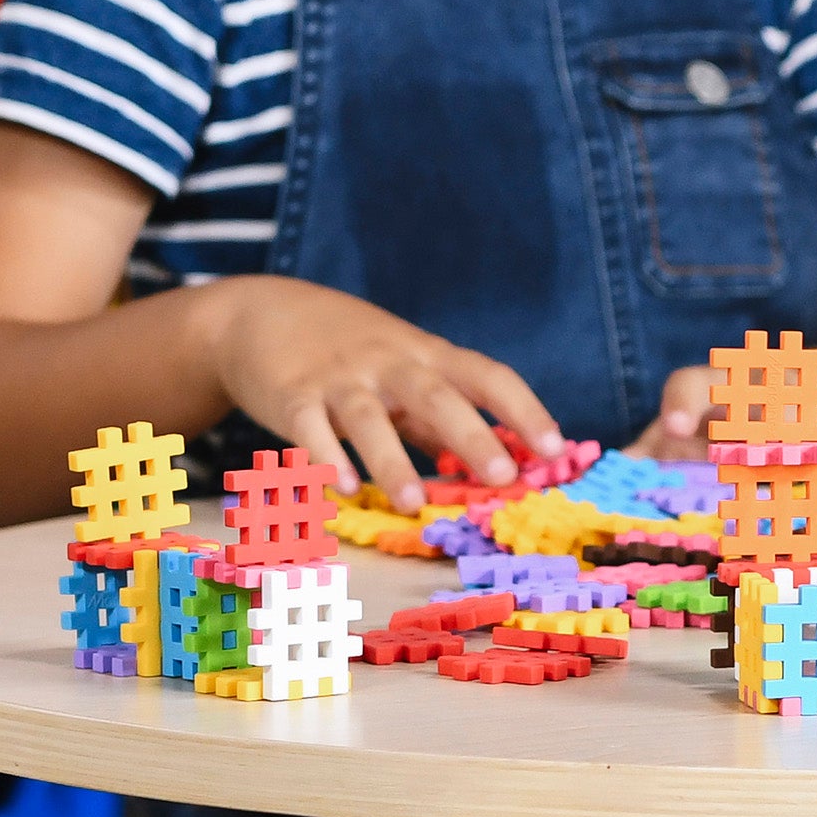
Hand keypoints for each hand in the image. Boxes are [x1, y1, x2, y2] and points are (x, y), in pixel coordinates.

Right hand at [193, 277, 561, 502]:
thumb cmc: (348, 349)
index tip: (556, 448)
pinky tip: (341, 489)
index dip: (523, 409)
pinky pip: (309, 428)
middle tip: (505, 477)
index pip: (486, 375)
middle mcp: (387, 362)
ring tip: (414, 503)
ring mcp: (338, 378)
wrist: (261, 312)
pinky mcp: (291, 395)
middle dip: (473, 435)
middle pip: (436, 395)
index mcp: (426, 355)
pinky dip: (324, 458)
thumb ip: (439, 414)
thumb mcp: (401, 366)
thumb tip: (493, 461)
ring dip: (392, 461)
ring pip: (369, 418)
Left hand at [645, 359, 816, 497]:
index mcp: (721, 389)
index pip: (697, 383)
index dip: (685, 403)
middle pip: (782, 401)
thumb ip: (647, 457)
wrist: (794, 392)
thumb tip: (594, 484)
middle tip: (782, 462)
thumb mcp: (684, 439)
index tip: (674, 430)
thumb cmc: (723, 429)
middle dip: (787, 430)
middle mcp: (775, 389)